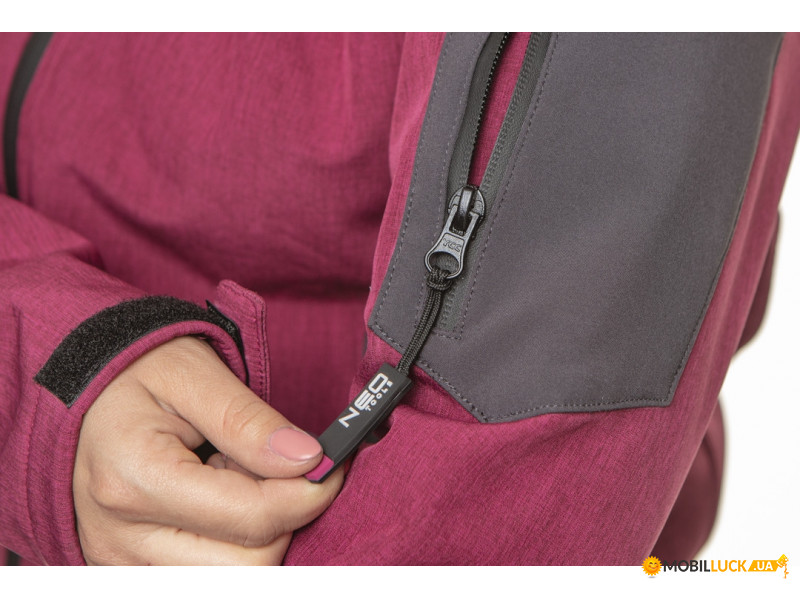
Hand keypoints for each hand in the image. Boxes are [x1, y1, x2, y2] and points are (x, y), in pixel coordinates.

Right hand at [73, 336, 342, 564]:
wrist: (86, 392)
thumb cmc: (138, 373)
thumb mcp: (195, 374)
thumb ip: (249, 421)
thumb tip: (307, 460)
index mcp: (134, 480)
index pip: (252, 518)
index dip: (308, 493)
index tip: (328, 464)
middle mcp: (120, 537)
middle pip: (248, 565)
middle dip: (282, 517)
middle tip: (267, 465)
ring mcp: (121, 564)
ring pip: (232, 580)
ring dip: (254, 533)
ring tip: (231, 478)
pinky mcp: (129, 573)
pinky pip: (206, 577)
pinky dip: (230, 546)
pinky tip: (216, 503)